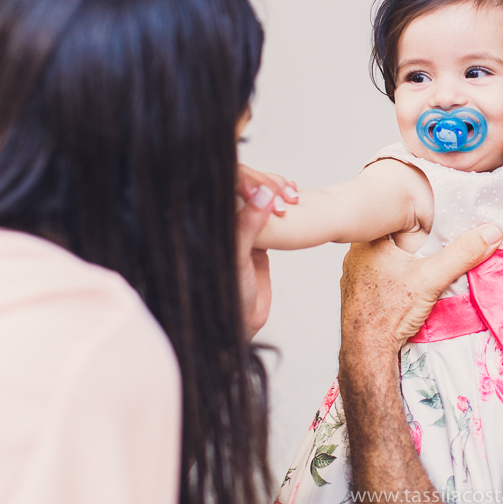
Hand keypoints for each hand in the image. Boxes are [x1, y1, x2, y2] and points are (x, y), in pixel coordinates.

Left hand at [235, 166, 297, 338]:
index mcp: (209, 221)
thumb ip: (247, 225)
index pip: (223, 186)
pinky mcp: (255, 238)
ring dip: (274, 192)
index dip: (244, 180)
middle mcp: (221, 221)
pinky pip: (267, 213)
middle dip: (265, 184)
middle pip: (241, 186)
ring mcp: (238, 228)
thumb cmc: (227, 295)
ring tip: (292, 195)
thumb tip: (263, 194)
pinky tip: (293, 196)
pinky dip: (279, 203)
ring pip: (255, 197)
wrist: (241, 323)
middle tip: (286, 195)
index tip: (264, 187)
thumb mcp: (236, 258)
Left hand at [339, 225, 502, 364]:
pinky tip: (408, 287)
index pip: (397, 216)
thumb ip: (462, 254)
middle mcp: (356, 254)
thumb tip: (490, 234)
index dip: (419, 219)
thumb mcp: (432, 279)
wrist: (366, 353)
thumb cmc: (388, 314)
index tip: (436, 225)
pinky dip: (397, 277)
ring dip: (406, 261)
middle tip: (434, 246)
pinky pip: (382, 274)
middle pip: (395, 237)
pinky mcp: (359, 292)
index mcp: (368, 240)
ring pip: (388, 256)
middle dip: (416, 242)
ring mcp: (355, 274)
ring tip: (422, 268)